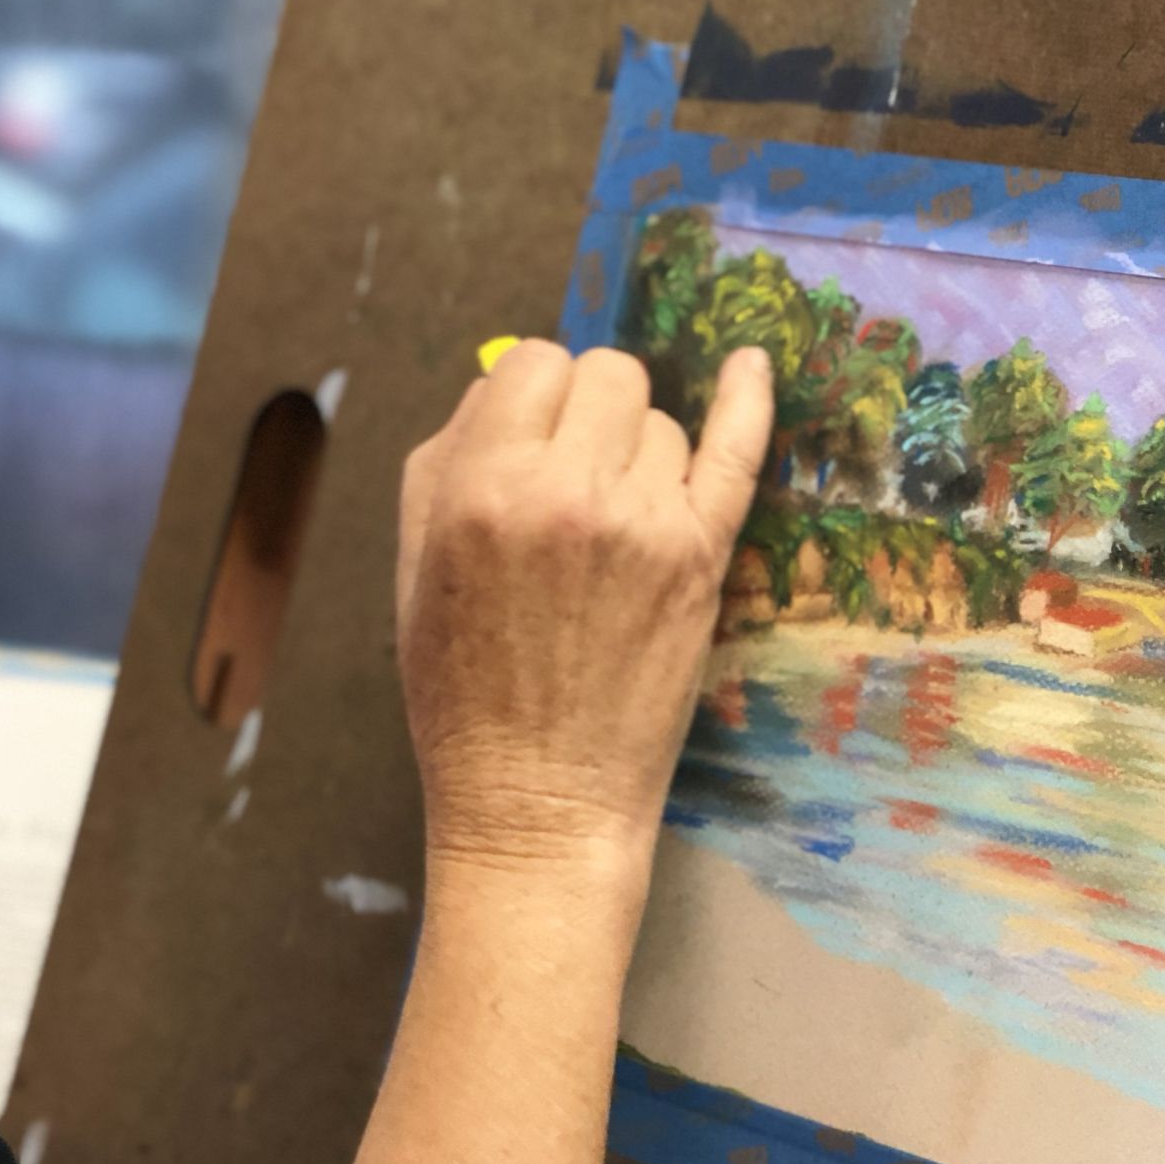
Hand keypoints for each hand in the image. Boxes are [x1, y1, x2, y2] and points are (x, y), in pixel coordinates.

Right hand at [394, 342, 774, 887]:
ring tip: (611, 523)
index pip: (532, 364)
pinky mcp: (701, 560)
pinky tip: (751, 364)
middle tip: (572, 475)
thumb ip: (447, 459)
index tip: (531, 440)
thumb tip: (500, 384)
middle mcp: (566, 489)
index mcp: (481, 486)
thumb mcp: (413, 565)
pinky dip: (749, 401)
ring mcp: (644, 521)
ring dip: (636, 449)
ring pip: (660, 420)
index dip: (531, 398)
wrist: (535, 799)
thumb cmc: (461, 692)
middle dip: (586, 410)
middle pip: (606, 375)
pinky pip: (736, 453)